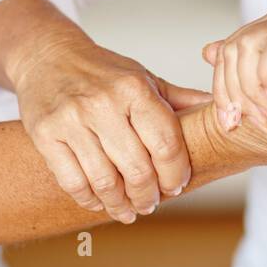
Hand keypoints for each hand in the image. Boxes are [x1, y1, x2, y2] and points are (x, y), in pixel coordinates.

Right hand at [11, 33, 210, 223]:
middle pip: (137, 168)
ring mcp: (71, 119)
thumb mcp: (143, 77)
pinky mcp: (45, 134)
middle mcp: (103, 102)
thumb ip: (178, 99)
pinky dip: (90, 199)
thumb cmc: (102, 71)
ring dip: (120, 205)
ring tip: (128, 210)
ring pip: (104, 181)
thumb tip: (221, 109)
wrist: (48, 56)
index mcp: (134, 87)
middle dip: (149, 196)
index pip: (165, 143)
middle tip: (151, 203)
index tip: (177, 185)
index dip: (175, 172)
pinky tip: (100, 201)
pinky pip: (72, 181)